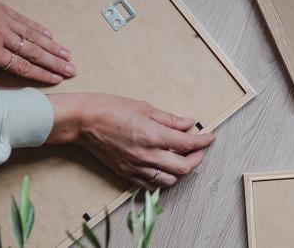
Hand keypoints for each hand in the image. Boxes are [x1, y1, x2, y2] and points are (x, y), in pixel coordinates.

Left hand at [0, 0, 74, 84]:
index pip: (21, 66)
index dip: (41, 74)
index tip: (56, 79)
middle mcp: (2, 36)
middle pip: (35, 53)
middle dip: (55, 63)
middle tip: (72, 69)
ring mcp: (4, 21)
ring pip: (35, 37)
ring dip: (53, 47)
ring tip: (68, 54)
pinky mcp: (3, 9)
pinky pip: (26, 21)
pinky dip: (40, 29)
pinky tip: (50, 35)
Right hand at [47, 94, 214, 188]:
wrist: (82, 121)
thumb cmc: (110, 109)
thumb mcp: (145, 108)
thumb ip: (170, 119)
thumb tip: (189, 123)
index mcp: (153, 136)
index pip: (188, 143)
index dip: (204, 141)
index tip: (210, 137)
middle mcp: (147, 155)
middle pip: (184, 167)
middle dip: (197, 158)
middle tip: (200, 148)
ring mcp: (136, 167)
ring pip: (169, 179)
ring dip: (181, 171)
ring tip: (184, 158)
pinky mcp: (126, 173)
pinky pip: (151, 184)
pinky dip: (163, 179)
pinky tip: (165, 168)